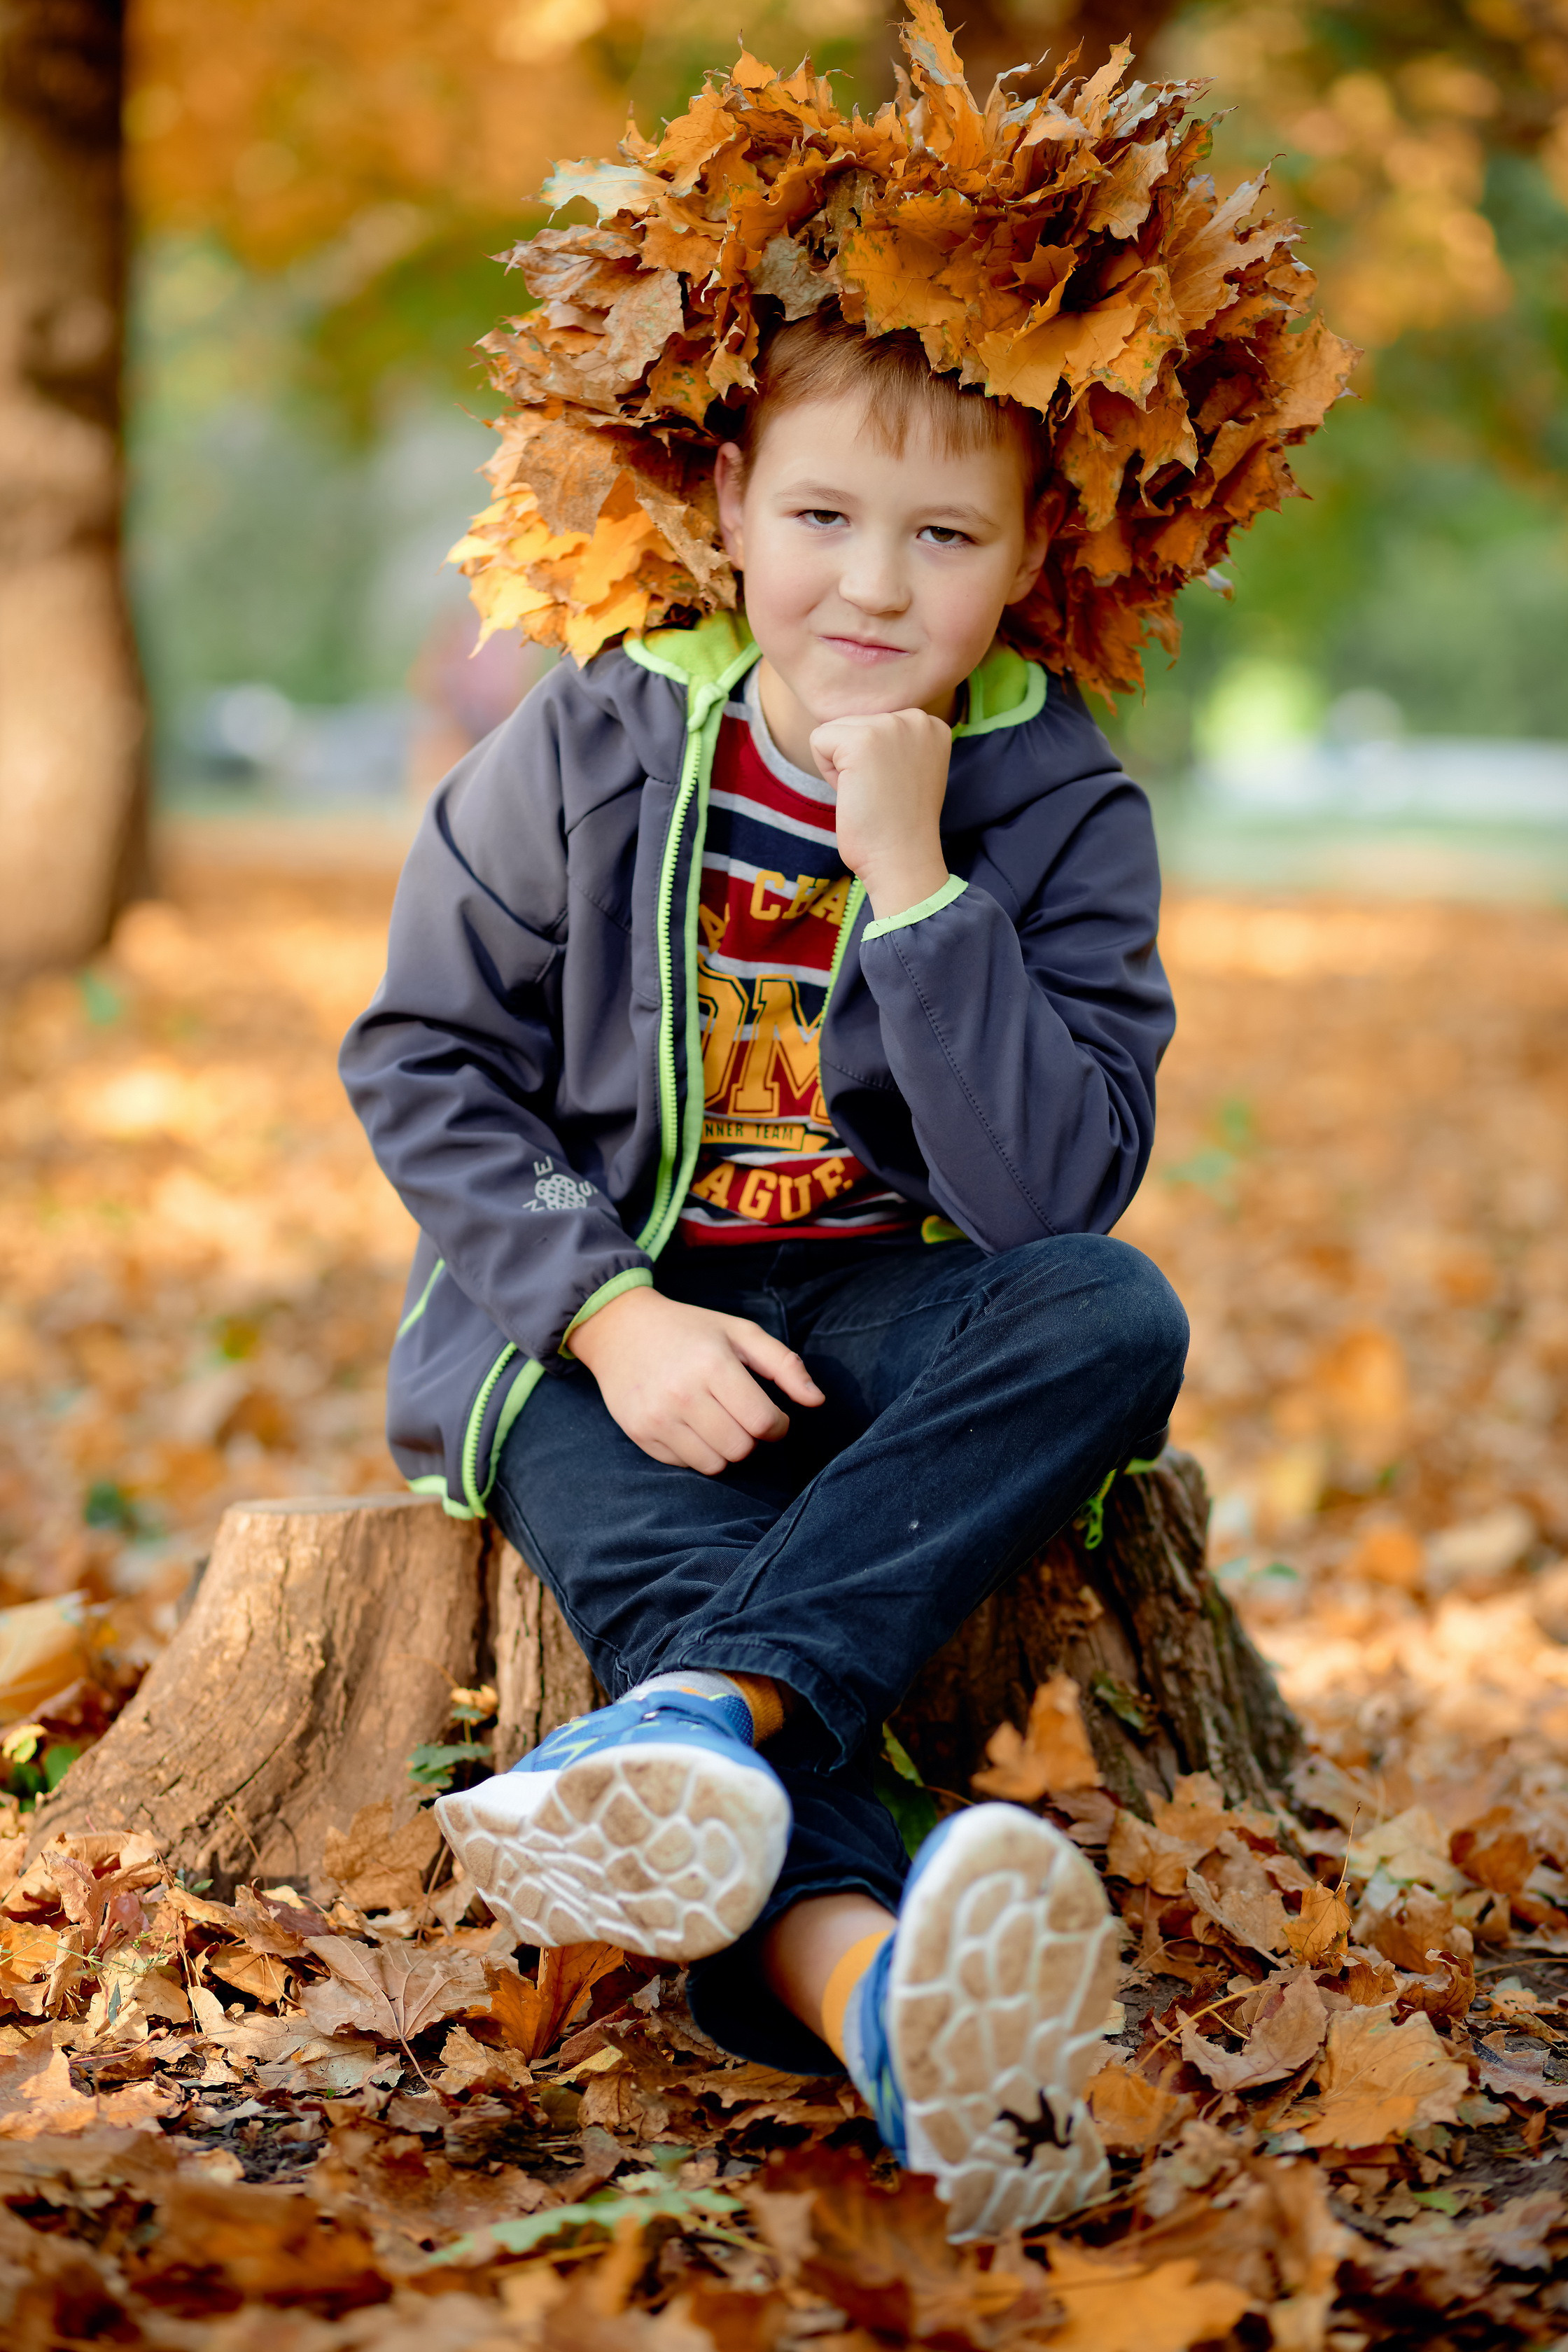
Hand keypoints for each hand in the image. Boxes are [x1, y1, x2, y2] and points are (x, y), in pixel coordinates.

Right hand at [566, 1285, 822, 1473]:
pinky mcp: (639, 1433)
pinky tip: (690, 1424)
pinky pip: (685, 1464)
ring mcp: (657, 1417)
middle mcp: (683, 1394)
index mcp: (713, 1364)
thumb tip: (817, 1401)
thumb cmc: (690, 1330)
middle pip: (741, 1448)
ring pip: (714, 1464)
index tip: (772, 1416)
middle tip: (742, 1417)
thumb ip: (784, 1365)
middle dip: (751, 1438)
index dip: (778, 1426)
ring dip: (726, 1449)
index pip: (763, 1422)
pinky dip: (696, 1451)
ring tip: (718, 1422)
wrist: (621, 1329)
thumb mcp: (740, 1333)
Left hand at [809, 708, 950, 922]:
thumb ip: (891, 744)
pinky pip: (818, 741)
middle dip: (854, 762)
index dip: (871, 762)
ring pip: (835, 731)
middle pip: (853, 723)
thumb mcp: (907, 769)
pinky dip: (828, 773)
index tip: (893, 789)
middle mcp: (916, 718)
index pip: (873, 722)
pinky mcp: (862, 739)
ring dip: (841, 767)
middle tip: (880, 795)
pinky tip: (856, 793)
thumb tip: (850, 727)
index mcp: (931, 724)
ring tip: (870, 794)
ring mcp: (891, 725)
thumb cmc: (898, 826)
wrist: (903, 860)